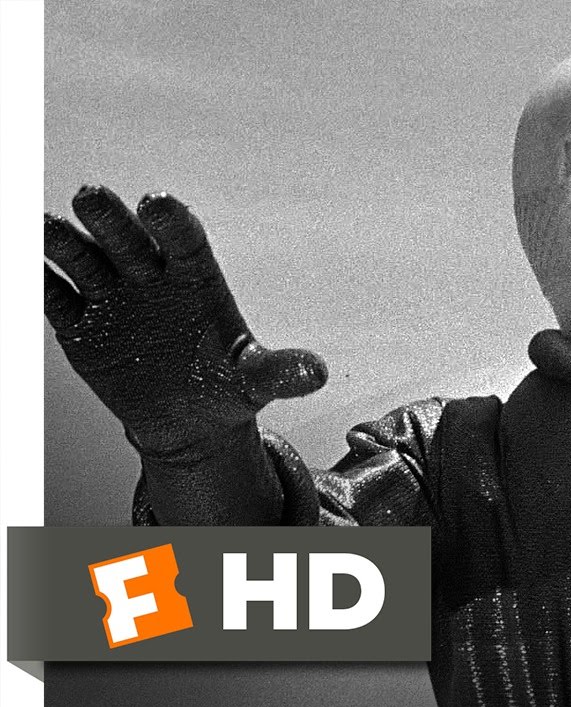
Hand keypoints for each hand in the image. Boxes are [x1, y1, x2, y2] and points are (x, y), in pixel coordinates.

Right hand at [44, 185, 326, 457]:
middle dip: (111, 219)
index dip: (170, 222)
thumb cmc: (227, 387)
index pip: (184, 239)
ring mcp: (113, 296)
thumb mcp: (256, 381)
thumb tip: (317, 373)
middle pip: (128, 238)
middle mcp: (151, 276)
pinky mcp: (81, 324)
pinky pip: (54, 297)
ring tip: (43, 227)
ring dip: (64, 243)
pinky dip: (38, 282)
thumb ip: (281, 371)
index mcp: (197, 277)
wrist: (189, 420)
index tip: (157, 203)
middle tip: (91, 197)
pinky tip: (25, 267)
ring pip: (85, 259)